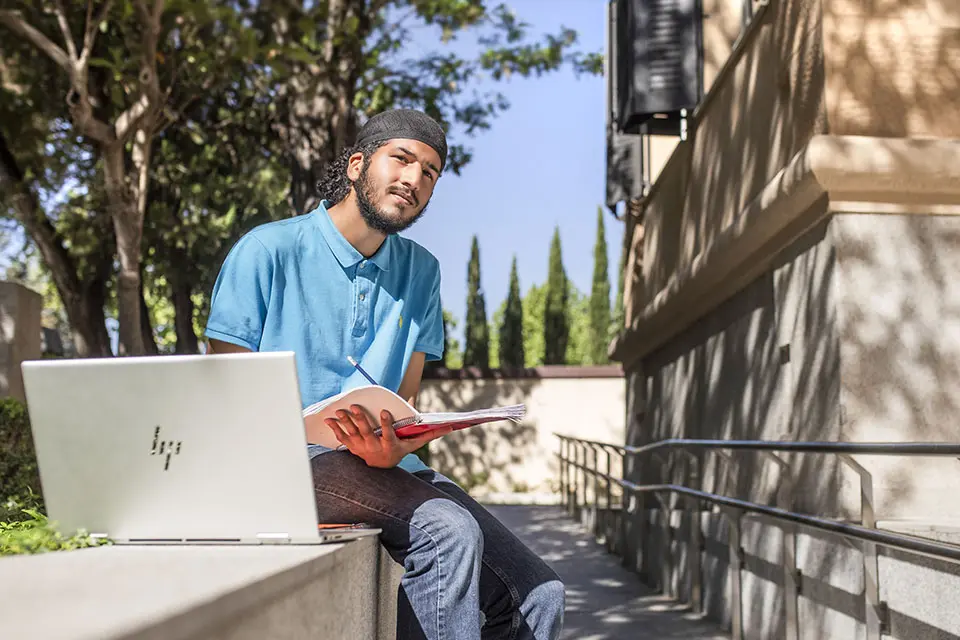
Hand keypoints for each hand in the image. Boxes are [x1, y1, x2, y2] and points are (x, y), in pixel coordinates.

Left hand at [324, 406, 451, 468]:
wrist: (381, 468)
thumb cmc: (399, 451)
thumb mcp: (413, 445)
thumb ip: (428, 435)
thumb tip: (448, 427)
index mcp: (389, 446)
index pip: (388, 434)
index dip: (385, 423)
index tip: (384, 411)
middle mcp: (374, 448)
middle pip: (366, 433)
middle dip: (360, 419)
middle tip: (354, 406)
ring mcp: (361, 448)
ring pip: (352, 434)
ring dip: (345, 422)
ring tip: (340, 410)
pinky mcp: (352, 448)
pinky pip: (342, 437)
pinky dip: (335, 428)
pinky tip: (329, 419)